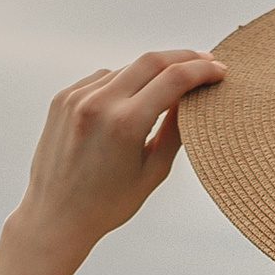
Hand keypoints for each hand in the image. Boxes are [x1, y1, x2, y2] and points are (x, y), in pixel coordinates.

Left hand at [4, 49, 224, 272]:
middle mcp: (99, 103)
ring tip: (170, 83)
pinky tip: (133, 97)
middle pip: (151, 60)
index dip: (202, 70)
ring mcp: (76, 98)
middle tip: (205, 62)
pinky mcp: (63, 99)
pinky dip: (123, 82)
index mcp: (126, 123)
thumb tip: (193, 96)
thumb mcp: (153, 172)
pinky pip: (102, 79)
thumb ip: (176, 130)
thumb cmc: (107, 204)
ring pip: (126, 68)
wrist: (55, 217)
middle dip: (183, 57)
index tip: (219, 71)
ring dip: (152, 71)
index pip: (174, 78)